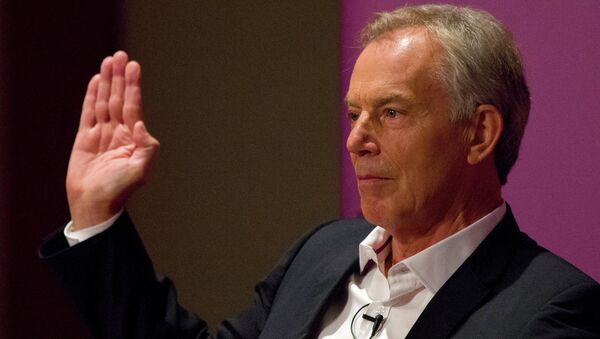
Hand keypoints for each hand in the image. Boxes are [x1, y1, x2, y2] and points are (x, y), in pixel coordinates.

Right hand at [66, 51, 158, 229]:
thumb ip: (146, 147)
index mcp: (133, 139)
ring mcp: (102, 134)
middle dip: (120, 77)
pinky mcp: (85, 138)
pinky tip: (97, 81)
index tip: (133, 66)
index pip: (133, 106)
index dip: (133, 86)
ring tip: (109, 61)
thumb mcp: (140, 171)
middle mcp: (119, 133)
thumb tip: (140, 124)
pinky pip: (89, 112)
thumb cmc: (119, 191)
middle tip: (121, 55)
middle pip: (119, 98)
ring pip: (104, 102)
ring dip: (107, 81)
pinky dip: (91, 96)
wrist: (94, 204)